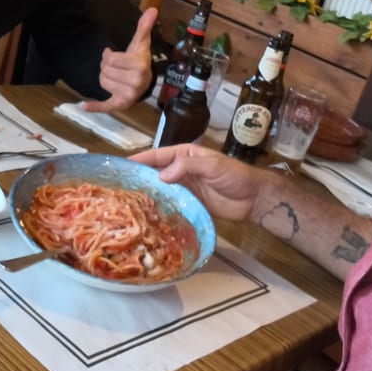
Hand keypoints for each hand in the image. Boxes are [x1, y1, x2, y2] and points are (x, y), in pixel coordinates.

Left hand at [84, 7, 156, 112]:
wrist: (145, 82)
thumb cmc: (139, 60)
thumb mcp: (140, 43)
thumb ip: (144, 27)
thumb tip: (152, 9)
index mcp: (139, 66)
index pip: (110, 59)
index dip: (109, 56)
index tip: (113, 55)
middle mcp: (135, 82)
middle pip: (105, 70)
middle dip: (107, 66)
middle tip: (116, 67)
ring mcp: (129, 95)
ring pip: (102, 82)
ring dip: (105, 77)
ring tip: (115, 76)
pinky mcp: (121, 104)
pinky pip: (105, 106)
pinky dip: (95, 107)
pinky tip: (84, 106)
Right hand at [132, 143, 279, 221]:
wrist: (254, 198)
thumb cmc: (235, 175)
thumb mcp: (212, 165)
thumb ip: (187, 166)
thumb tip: (161, 175)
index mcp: (184, 155)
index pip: (157, 156)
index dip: (140, 160)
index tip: (121, 166)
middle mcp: (180, 170)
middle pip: (155, 173)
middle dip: (138, 178)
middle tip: (117, 188)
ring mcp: (184, 188)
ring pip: (160, 190)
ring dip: (147, 195)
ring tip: (127, 204)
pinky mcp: (189, 204)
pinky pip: (170, 205)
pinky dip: (159, 208)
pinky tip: (147, 215)